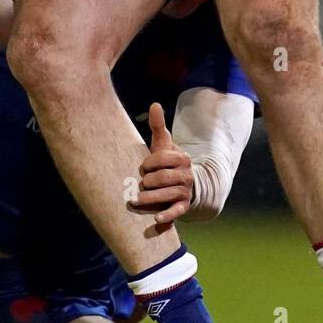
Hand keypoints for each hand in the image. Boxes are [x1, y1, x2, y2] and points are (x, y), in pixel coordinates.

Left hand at [128, 102, 194, 224]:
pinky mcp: (183, 206)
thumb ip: (158, 126)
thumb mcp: (163, 145)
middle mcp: (186, 174)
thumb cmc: (167, 162)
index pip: (162, 159)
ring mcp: (185, 191)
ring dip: (150, 198)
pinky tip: (157, 219)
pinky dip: (167, 215)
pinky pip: (176, 211)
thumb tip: (154, 104)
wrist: (184, 184)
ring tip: (136, 200)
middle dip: (148, 181)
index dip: (149, 163)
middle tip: (141, 183)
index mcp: (182, 158)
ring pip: (167, 194)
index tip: (143, 166)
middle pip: (162, 178)